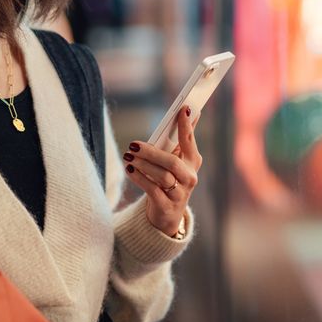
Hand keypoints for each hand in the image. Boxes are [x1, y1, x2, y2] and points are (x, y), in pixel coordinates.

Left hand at [123, 107, 201, 235]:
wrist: (167, 213)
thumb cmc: (170, 179)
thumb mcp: (175, 159)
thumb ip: (180, 139)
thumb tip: (186, 112)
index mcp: (193, 162)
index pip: (190, 141)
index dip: (187, 125)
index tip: (183, 108)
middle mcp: (190, 177)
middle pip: (172, 162)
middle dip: (151, 152)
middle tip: (133, 144)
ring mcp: (180, 193)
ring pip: (162, 176)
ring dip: (143, 165)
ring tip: (128, 156)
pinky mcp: (167, 206)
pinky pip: (153, 190)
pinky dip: (139, 179)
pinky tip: (129, 170)